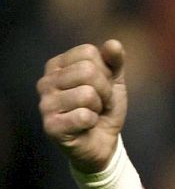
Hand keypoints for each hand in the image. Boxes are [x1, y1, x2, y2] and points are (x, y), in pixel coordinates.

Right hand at [37, 39, 127, 172]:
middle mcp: (45, 81)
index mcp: (57, 65)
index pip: (89, 52)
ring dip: (99, 108)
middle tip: (100, 104)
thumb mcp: (114, 82)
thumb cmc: (104, 109)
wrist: (103, 143)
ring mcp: (45, 104)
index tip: (102, 87)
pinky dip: (93, 122)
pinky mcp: (50, 126)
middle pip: (88, 71)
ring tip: (92, 114)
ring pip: (87, 94)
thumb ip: (115, 61)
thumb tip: (113, 44)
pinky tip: (85, 127)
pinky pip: (84, 116)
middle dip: (105, 91)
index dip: (106, 72)